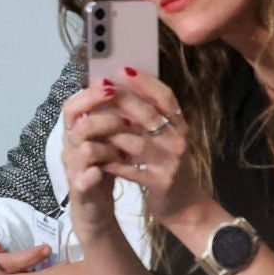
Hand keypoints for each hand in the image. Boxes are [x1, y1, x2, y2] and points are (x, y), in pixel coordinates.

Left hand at [87, 71, 209, 229]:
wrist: (185, 205)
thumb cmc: (171, 168)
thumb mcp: (169, 141)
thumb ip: (153, 122)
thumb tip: (127, 95)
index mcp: (181, 126)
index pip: (166, 97)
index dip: (145, 82)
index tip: (123, 69)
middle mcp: (178, 139)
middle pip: (148, 115)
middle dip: (122, 100)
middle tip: (99, 89)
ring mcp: (171, 161)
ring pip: (136, 141)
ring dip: (110, 133)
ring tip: (88, 124)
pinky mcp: (160, 182)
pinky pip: (131, 169)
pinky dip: (112, 163)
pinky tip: (96, 159)